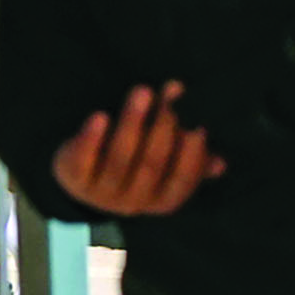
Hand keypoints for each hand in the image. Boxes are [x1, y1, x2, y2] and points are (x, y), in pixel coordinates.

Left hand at [50, 84, 220, 217]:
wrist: (81, 181)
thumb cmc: (133, 166)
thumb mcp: (163, 169)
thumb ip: (191, 162)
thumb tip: (220, 163)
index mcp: (162, 201)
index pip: (181, 180)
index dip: (191, 155)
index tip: (199, 126)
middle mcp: (133, 202)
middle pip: (150, 165)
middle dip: (162, 129)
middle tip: (171, 98)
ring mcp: (101, 194)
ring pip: (119, 158)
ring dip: (132, 123)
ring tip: (142, 92)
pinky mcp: (74, 179)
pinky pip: (83, 159)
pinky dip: (91, 138)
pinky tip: (100, 116)